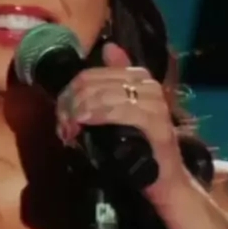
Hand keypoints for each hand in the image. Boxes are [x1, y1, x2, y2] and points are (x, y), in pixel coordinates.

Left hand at [56, 42, 191, 205]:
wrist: (166, 180)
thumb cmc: (141, 149)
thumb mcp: (121, 114)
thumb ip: (111, 86)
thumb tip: (107, 48)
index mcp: (140, 78)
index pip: (92, 74)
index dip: (70, 92)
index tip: (61, 114)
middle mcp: (149, 85)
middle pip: (95, 84)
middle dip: (71, 103)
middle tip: (62, 126)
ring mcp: (156, 104)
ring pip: (105, 96)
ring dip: (80, 111)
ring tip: (69, 130)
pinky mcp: (158, 123)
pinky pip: (122, 111)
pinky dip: (99, 115)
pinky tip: (85, 122)